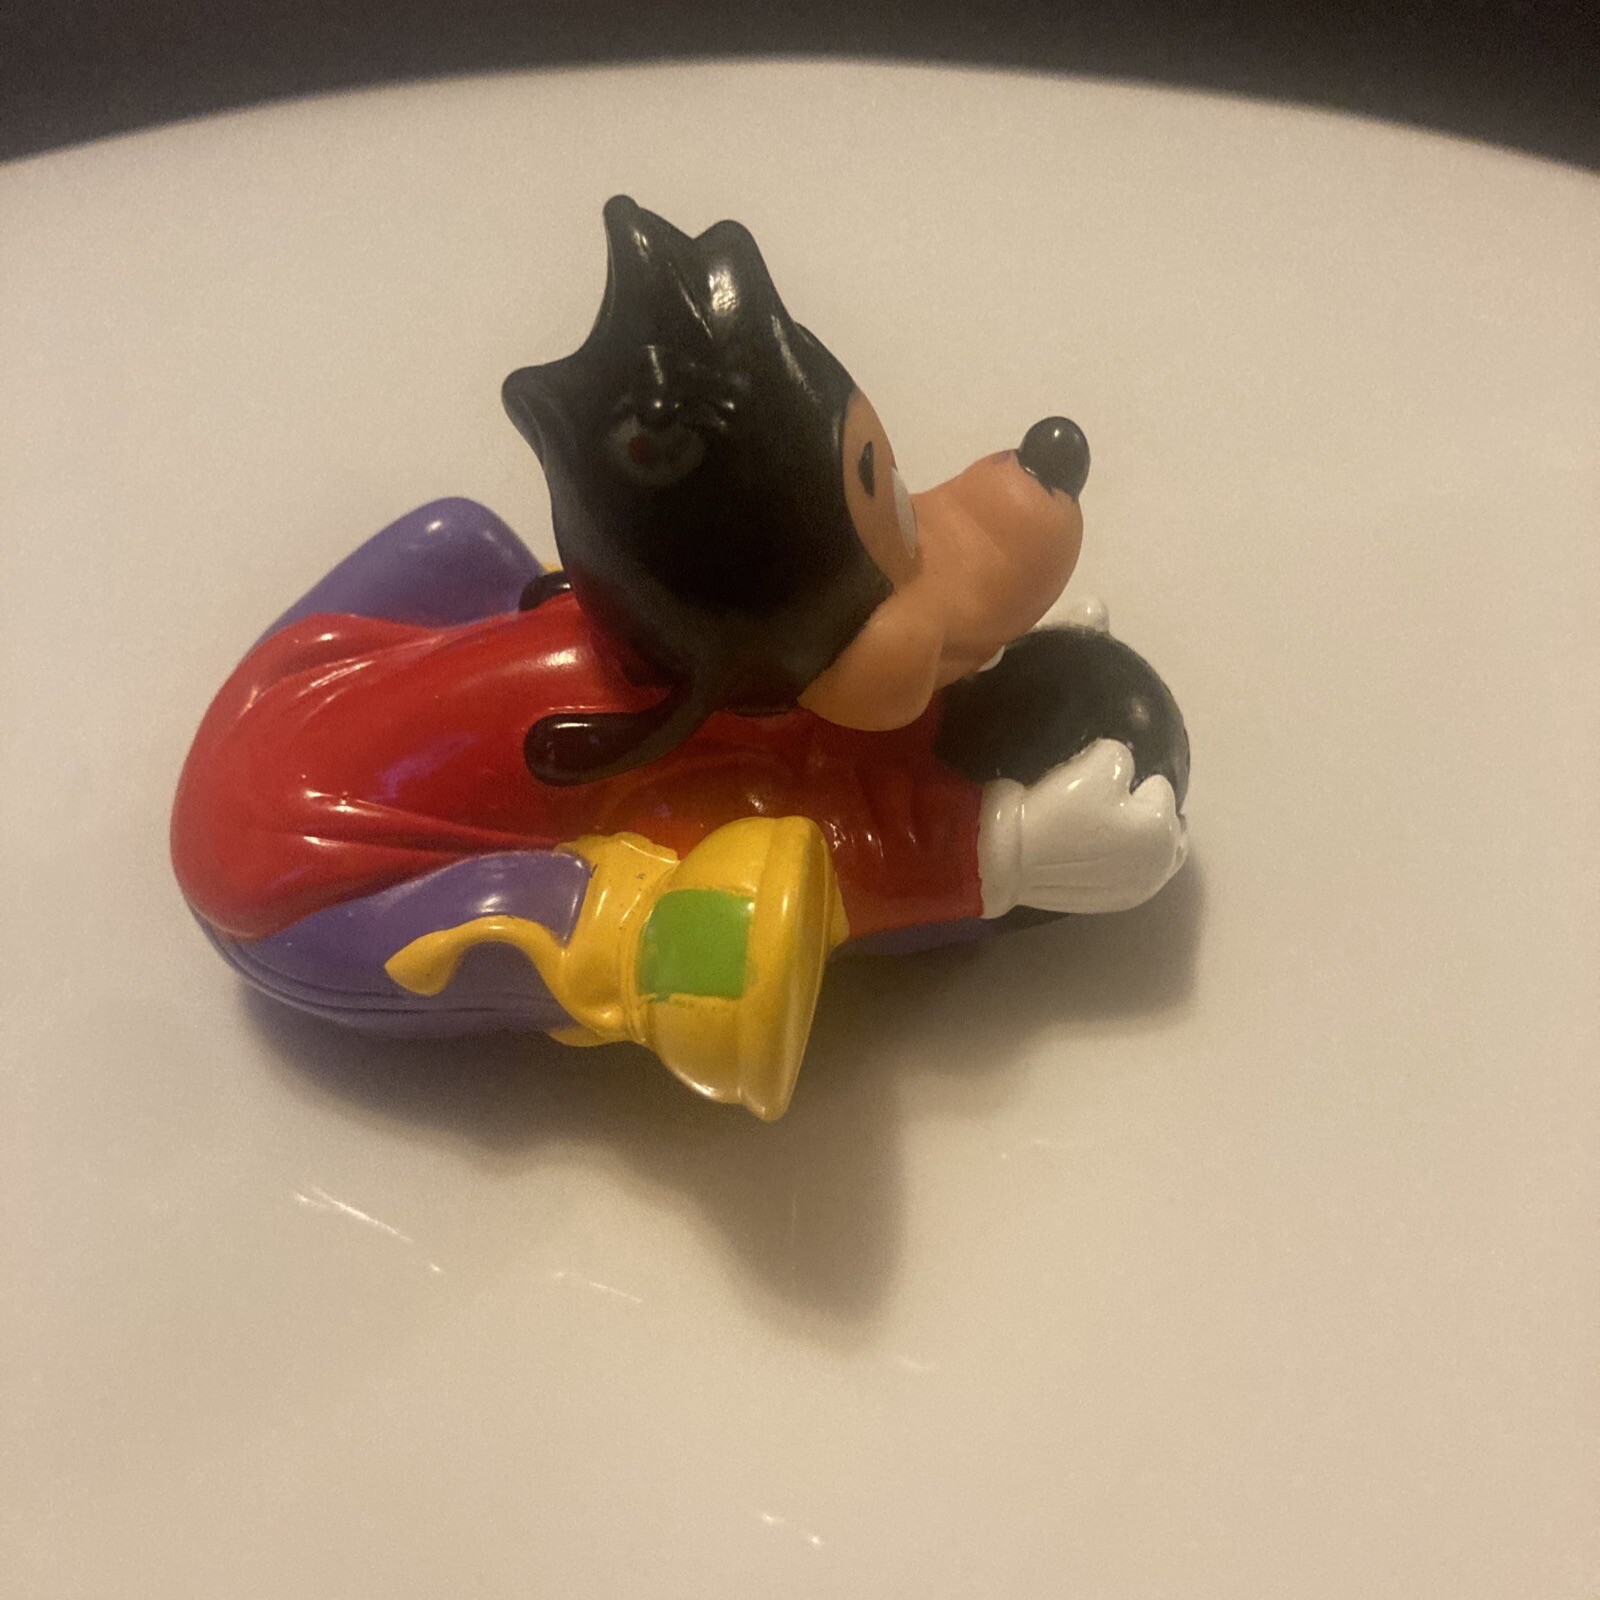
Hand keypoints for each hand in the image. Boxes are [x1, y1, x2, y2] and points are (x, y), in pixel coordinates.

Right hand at [978, 739, 1187, 916]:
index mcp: (1160, 827)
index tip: (1112, 783)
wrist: (1013, 859)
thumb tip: (1123, 772)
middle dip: (1152, 813)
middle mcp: (1160, 864)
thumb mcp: (1097, 761)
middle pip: (1170, 827)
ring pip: (1159, 857)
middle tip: (1123, 803)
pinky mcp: (1117, 903)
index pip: (1160, 788)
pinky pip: (1136, 876)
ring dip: (1147, 841)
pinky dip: (1129, 863)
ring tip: (1119, 829)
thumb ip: (1123, 758)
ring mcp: (1141, 889)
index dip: (1138, 781)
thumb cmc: (1059, 809)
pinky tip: (1107, 856)